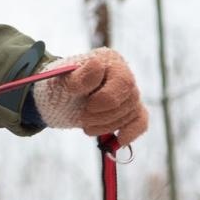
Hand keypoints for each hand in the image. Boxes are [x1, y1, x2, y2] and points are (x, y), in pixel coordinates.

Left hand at [33, 48, 148, 146]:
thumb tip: (97, 66)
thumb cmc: (61, 84)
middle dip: (104, 115)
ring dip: (107, 125)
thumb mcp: (63, 78)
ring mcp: (130, 93)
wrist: (59, 97)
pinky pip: (140, 122)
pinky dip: (130, 132)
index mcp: (109, 60)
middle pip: (128, 100)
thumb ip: (80, 74)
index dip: (104, 98)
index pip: (122, 81)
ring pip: (131, 113)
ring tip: (86, 126)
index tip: (84, 103)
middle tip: (83, 118)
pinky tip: (119, 139)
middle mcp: (125, 73)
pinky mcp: (132, 110)